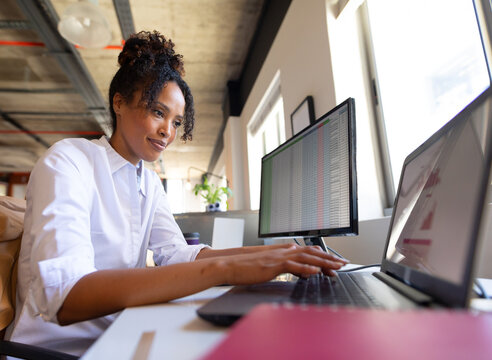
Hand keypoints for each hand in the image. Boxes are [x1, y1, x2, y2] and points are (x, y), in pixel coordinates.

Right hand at [221, 245, 346, 284]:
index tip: (335, 261)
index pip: (308, 251)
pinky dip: (305, 268)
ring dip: (323, 262)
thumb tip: (302, 271)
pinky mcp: (273, 265)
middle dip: (329, 258)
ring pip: (306, 257)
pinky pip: (293, 266)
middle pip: (311, 252)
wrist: (231, 264)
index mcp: (283, 250)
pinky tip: (315, 271)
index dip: (323, 255)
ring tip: (336, 267)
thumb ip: (286, 265)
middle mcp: (284, 251)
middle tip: (343, 263)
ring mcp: (279, 257)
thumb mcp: (270, 264)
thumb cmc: (248, 266)